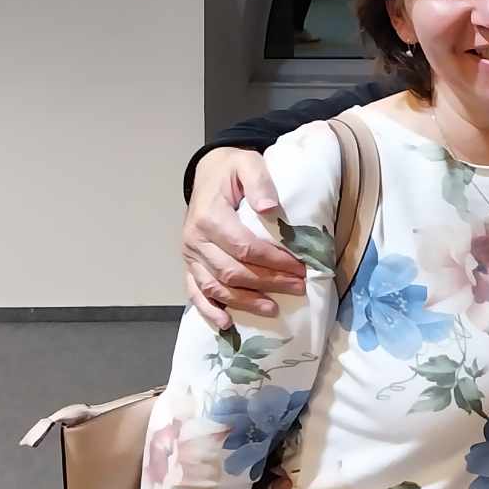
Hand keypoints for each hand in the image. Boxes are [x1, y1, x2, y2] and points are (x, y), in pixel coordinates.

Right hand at [181, 148, 308, 331]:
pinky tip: (227, 324)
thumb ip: (259, 182)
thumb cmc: (231, 170)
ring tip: (273, 309)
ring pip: (216, 287)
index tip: (299, 268)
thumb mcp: (248, 164)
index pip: (244, 247)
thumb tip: (270, 208)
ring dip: (245, 301)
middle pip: (232, 272)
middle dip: (268, 283)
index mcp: (210, 216)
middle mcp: (195, 239)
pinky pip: (195, 292)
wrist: (208, 172)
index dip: (273, 261)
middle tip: (297, 288)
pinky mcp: (189, 264)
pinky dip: (209, 311)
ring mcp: (190, 255)